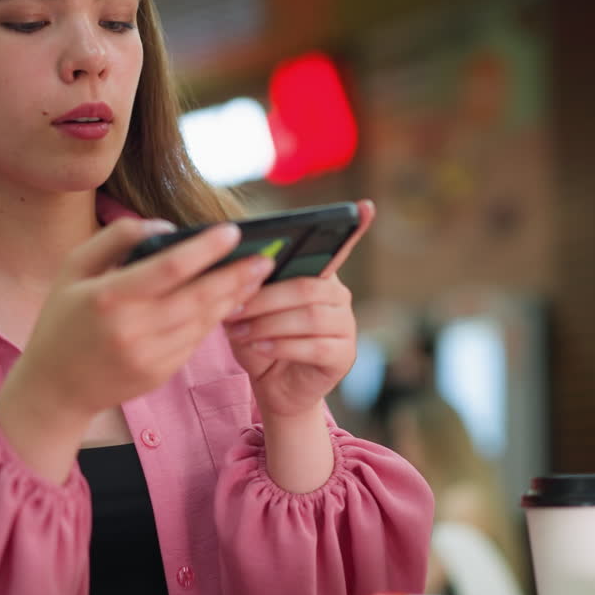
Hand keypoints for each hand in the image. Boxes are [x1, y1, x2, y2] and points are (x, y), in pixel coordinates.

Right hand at [2, 217, 273, 426]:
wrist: (55, 388)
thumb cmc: (63, 318)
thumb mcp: (74, 268)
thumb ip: (117, 239)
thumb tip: (166, 228)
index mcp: (108, 298)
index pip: (170, 268)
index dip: (206, 249)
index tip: (233, 231)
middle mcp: (131, 330)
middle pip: (198, 298)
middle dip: (236, 276)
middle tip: (265, 258)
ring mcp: (148, 356)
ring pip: (203, 322)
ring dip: (233, 298)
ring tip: (255, 276)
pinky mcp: (160, 374)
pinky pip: (196, 341)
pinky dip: (215, 320)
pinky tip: (230, 301)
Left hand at [223, 199, 375, 418]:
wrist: (274, 389)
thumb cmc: (261, 342)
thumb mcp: (250, 310)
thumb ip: (250, 287)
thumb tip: (232, 268)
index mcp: (320, 276)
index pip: (339, 247)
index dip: (355, 226)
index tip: (363, 205)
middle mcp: (340, 296)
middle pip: (307, 287)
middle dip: (265, 297)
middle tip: (232, 307)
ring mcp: (346, 326)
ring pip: (309, 316)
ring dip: (268, 324)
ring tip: (239, 332)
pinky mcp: (344, 355)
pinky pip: (314, 346)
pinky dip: (281, 346)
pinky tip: (260, 348)